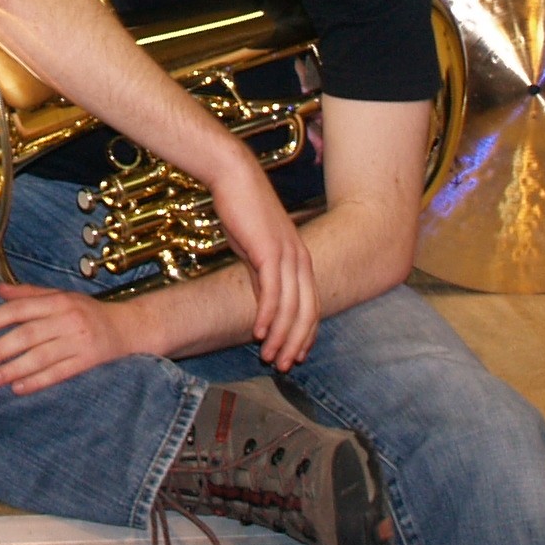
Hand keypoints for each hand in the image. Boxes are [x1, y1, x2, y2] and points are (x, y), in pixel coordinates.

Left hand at [0, 281, 141, 394]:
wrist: (129, 326)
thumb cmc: (89, 311)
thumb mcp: (60, 296)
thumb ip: (28, 294)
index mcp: (57, 300)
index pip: (19, 309)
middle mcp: (67, 319)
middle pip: (28, 334)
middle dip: (0, 348)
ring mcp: (79, 341)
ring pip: (41, 356)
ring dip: (15, 368)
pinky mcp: (88, 361)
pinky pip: (59, 372)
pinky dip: (38, 381)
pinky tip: (19, 388)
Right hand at [207, 145, 319, 369]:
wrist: (234, 178)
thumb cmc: (242, 210)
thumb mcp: (255, 248)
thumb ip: (262, 273)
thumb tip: (262, 299)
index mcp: (300, 259)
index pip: (310, 306)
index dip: (305, 334)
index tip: (294, 355)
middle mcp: (300, 259)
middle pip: (307, 312)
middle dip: (296, 343)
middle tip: (283, 366)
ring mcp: (287, 256)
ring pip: (291, 307)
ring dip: (281, 336)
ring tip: (269, 357)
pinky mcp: (270, 252)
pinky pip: (273, 292)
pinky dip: (267, 315)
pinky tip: (259, 331)